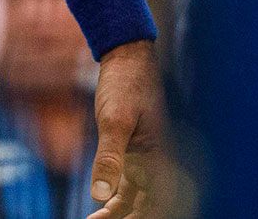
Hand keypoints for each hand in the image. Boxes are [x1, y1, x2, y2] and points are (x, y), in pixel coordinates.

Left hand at [89, 40, 168, 218]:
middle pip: (145, 204)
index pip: (155, 203)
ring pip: (135, 196)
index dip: (138, 217)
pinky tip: (100, 204)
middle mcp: (155, 160)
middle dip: (126, 217)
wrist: (126, 55)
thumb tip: (99, 196)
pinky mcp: (132, 148)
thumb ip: (109, 158)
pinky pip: (127, 181)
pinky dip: (116, 196)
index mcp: (158, 157)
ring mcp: (144, 155)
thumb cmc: (125, 84)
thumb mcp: (114, 120)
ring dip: (118, 211)